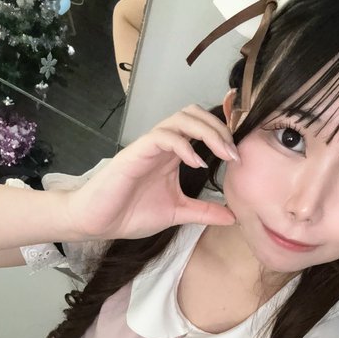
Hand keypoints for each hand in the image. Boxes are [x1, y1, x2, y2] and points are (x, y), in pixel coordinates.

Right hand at [66, 105, 236, 239]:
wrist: (98, 222)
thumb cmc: (131, 214)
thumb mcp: (178, 214)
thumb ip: (204, 212)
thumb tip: (233, 217)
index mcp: (173, 154)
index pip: (201, 127)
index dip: (223, 133)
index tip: (240, 157)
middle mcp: (163, 144)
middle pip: (195, 114)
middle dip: (220, 128)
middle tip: (235, 154)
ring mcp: (150, 146)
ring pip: (182, 118)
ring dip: (207, 131)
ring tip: (223, 153)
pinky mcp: (136, 152)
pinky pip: (164, 136)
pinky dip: (184, 145)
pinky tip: (196, 162)